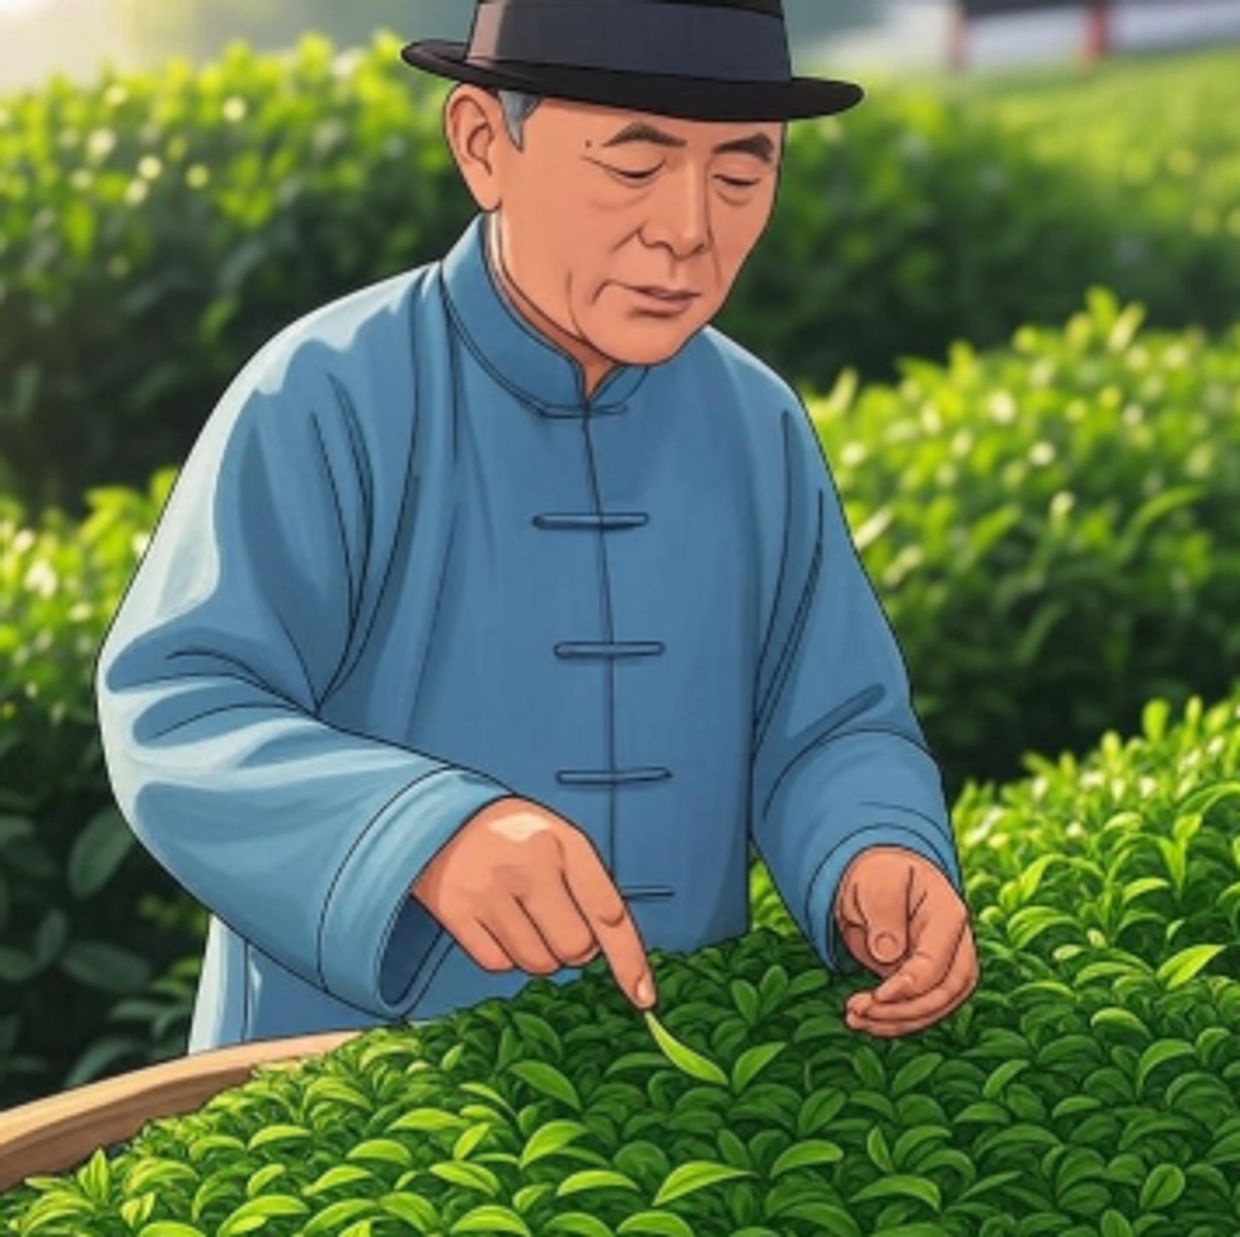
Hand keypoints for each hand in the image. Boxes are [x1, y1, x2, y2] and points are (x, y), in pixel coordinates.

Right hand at [411, 796, 657, 1010]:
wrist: (441, 817)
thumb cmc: (513, 835)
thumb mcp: (558, 838)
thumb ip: (588, 885)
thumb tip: (610, 952)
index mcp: (564, 843)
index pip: (609, 913)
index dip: (630, 961)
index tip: (643, 995)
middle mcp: (529, 866)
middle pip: (575, 948)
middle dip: (574, 948)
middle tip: (556, 921)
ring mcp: (490, 891)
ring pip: (538, 963)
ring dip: (541, 955)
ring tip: (524, 918)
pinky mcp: (457, 912)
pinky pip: (499, 965)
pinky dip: (506, 956)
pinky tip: (498, 924)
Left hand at [833, 844, 976, 1036]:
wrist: (877, 878)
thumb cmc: (878, 876)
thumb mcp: (876, 884)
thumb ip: (884, 916)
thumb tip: (887, 956)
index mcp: (948, 914)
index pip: (938, 963)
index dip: (909, 986)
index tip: (875, 996)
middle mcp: (955, 943)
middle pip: (946, 992)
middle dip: (904, 1011)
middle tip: (860, 1011)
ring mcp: (946, 964)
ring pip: (937, 1007)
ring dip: (897, 1022)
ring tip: (855, 1020)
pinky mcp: (930, 980)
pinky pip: (922, 1008)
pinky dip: (896, 1021)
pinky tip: (866, 1022)